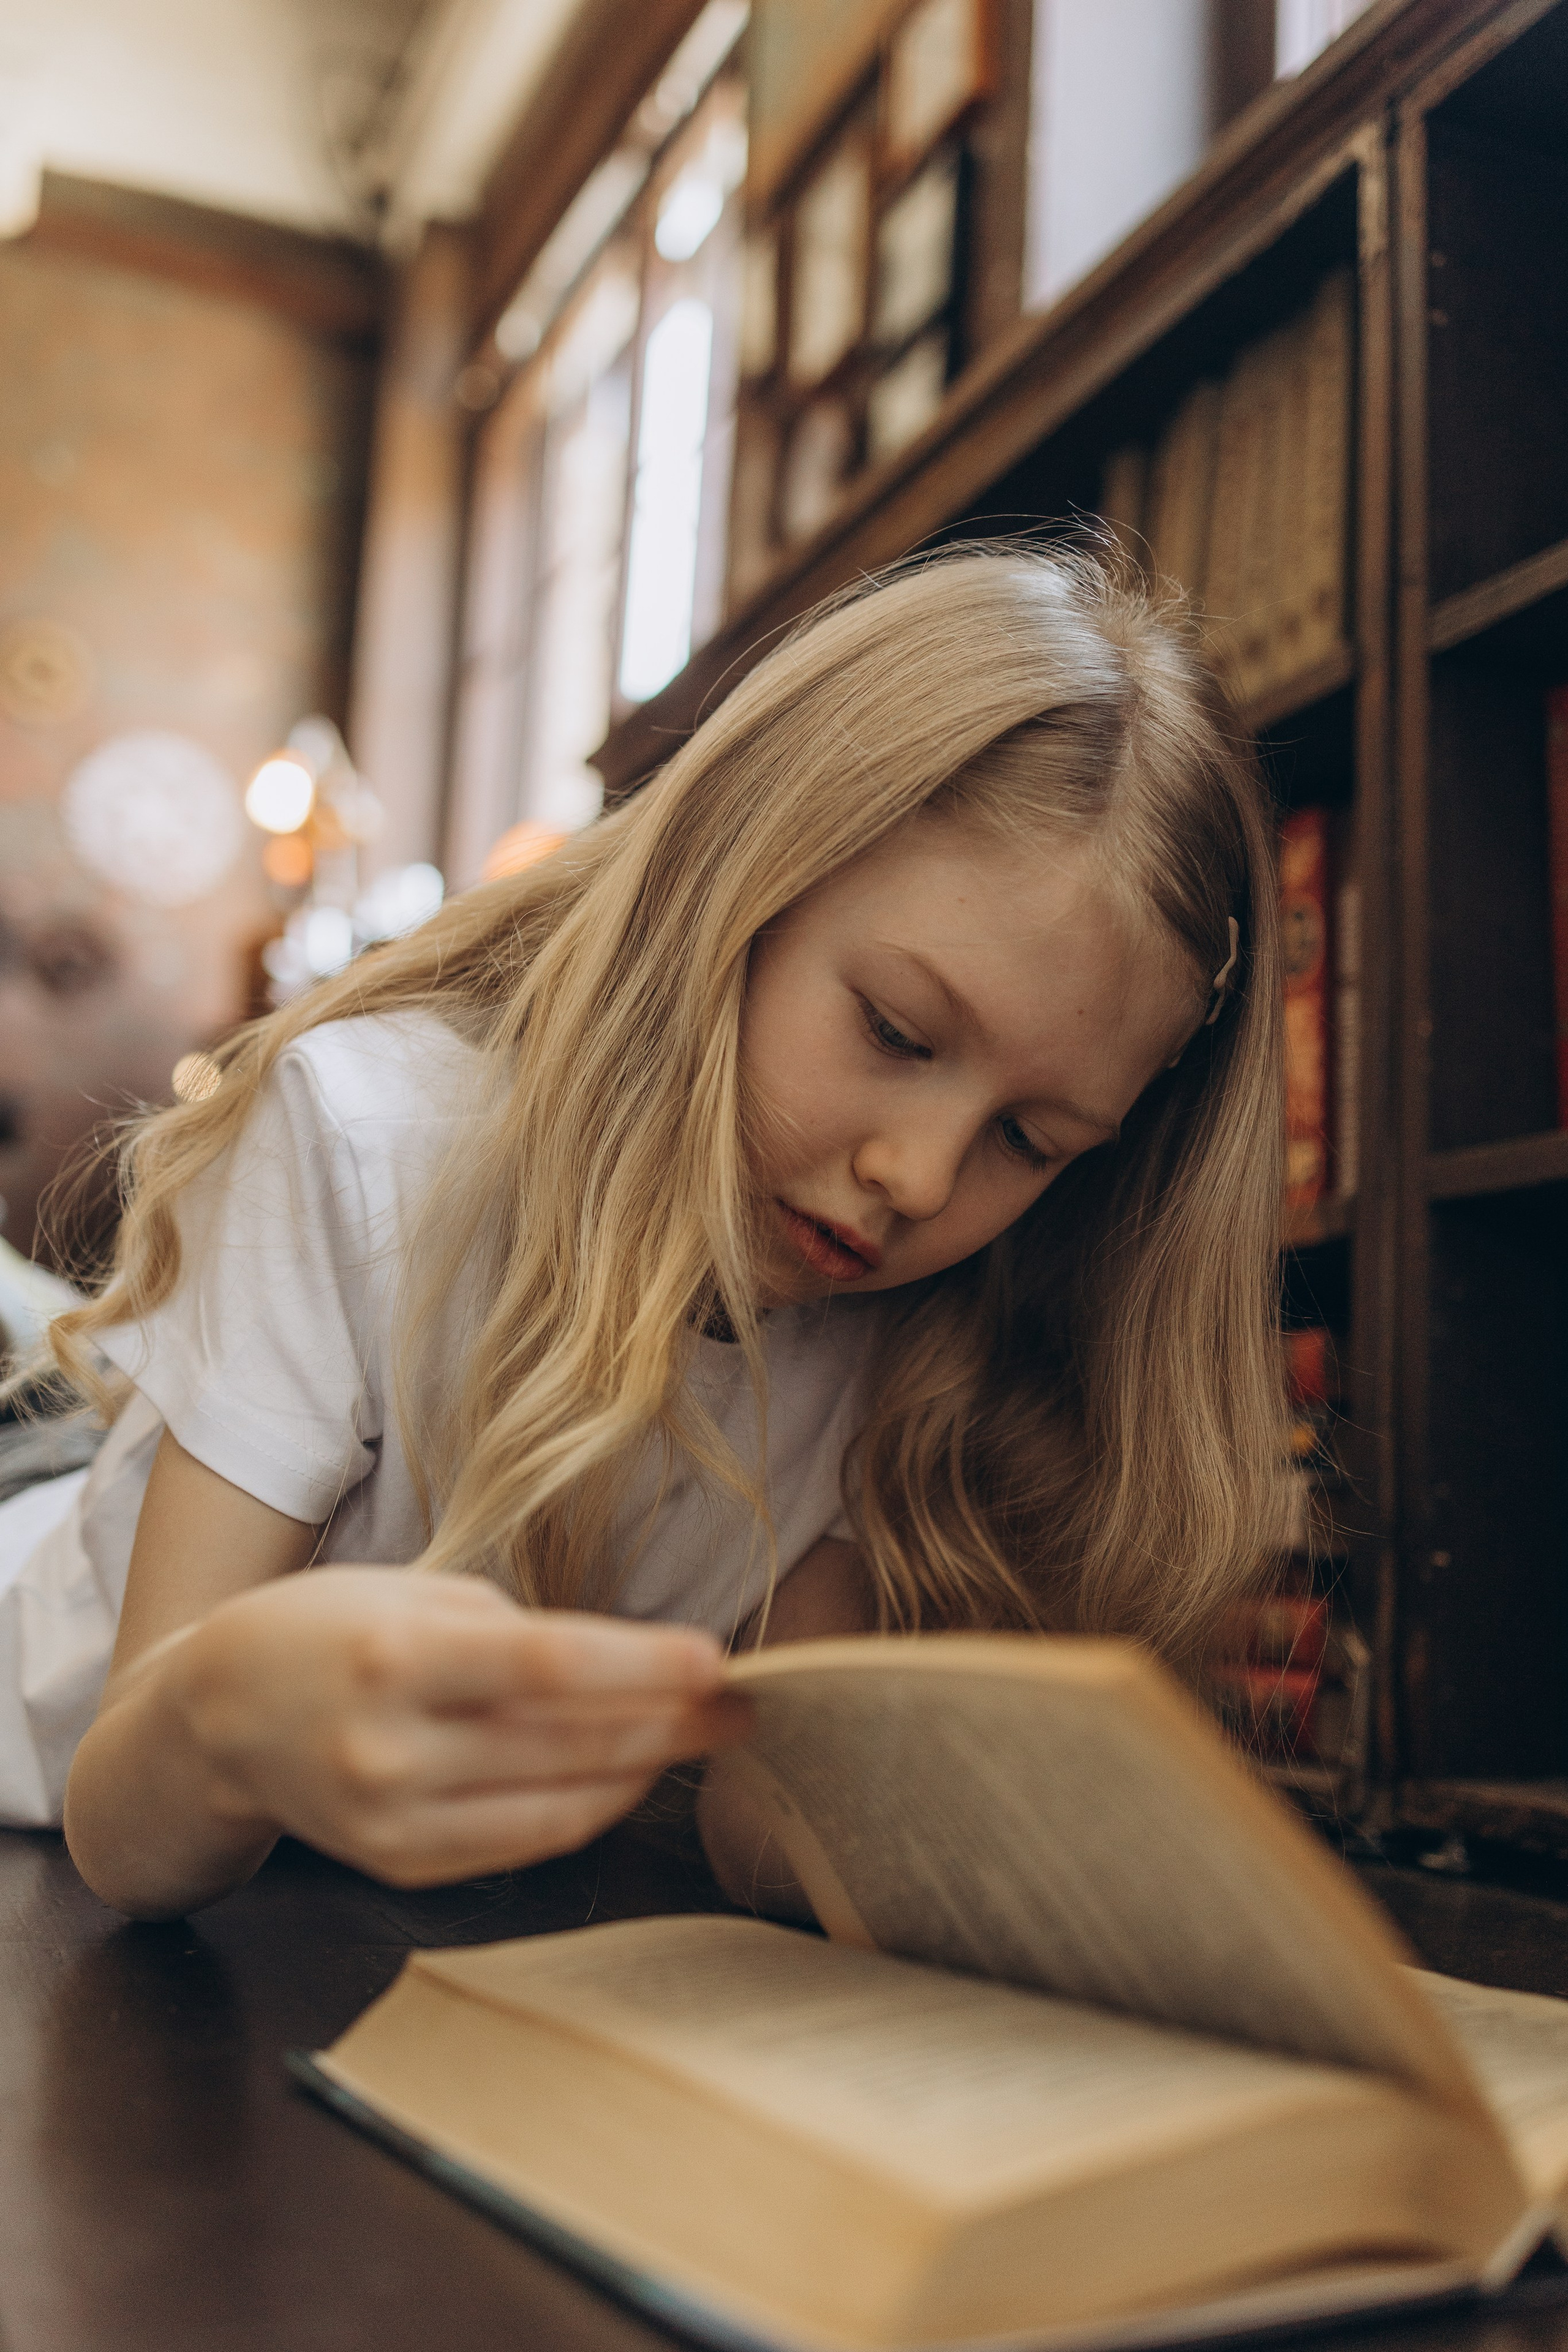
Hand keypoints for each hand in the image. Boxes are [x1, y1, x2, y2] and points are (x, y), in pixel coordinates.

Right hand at [165, 1567, 749, 1888]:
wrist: (217, 1714)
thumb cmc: (332, 1630)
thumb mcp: (418, 1597)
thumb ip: (519, 1635)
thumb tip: (633, 1670)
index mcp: (399, 1658)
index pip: (550, 1668)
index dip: (644, 1667)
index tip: (718, 1661)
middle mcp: (394, 1750)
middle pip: (570, 1743)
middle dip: (671, 1723)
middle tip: (739, 1703)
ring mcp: (395, 1822)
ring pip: (561, 1806)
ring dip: (644, 1770)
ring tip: (698, 1735)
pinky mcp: (401, 1867)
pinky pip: (524, 1843)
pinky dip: (588, 1808)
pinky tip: (628, 1774)